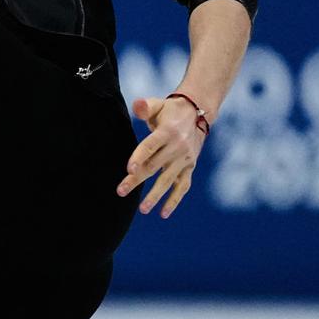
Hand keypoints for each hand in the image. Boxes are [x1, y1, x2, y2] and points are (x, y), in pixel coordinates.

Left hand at [119, 94, 207, 217]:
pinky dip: (174, 200)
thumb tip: (137, 105)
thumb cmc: (169, 111)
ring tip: (142, 209)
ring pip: (168, 180)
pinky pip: (182, 186)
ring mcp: (185, 159)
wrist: (198, 113)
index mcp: (167, 132)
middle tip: (120, 192)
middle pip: (154, 166)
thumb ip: (145, 106)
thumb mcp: (158, 104)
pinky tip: (163, 214)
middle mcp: (177, 147)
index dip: (139, 157)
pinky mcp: (189, 167)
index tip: (128, 170)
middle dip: (136, 180)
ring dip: (155, 195)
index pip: (150, 146)